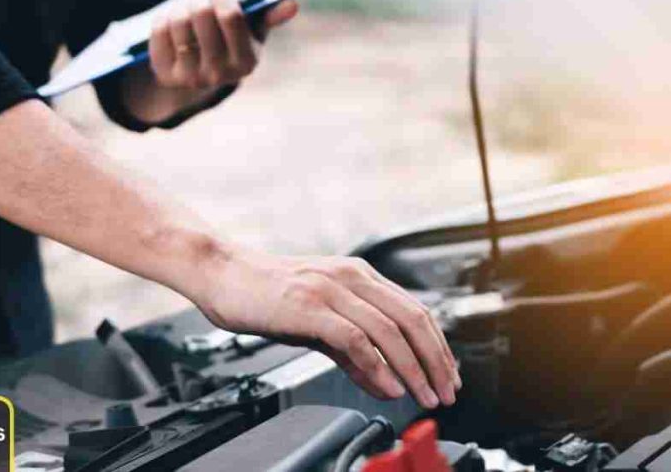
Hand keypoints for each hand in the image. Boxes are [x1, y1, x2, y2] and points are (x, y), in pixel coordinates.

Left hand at [149, 0, 298, 90]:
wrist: (202, 75)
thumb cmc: (233, 44)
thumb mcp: (254, 33)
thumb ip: (270, 17)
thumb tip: (292, 4)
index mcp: (246, 62)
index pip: (231, 17)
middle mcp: (218, 74)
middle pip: (202, 15)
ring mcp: (190, 76)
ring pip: (179, 21)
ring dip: (181, 4)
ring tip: (186, 5)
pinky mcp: (165, 73)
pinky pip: (159, 30)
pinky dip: (164, 16)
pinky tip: (173, 19)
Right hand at [195, 251, 461, 408]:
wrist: (222, 274)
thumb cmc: (267, 296)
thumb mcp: (319, 324)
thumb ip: (355, 354)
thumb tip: (387, 383)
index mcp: (359, 275)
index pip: (415, 310)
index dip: (438, 346)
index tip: (448, 376)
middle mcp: (351, 277)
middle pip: (412, 320)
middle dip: (435, 361)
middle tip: (445, 392)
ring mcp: (331, 289)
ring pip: (389, 330)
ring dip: (413, 369)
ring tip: (423, 396)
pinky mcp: (310, 306)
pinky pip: (355, 338)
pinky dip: (377, 365)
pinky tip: (387, 386)